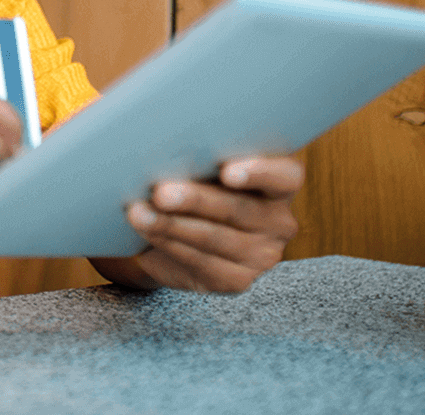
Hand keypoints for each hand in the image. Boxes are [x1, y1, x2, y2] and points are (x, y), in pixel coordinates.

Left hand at [118, 156, 303, 292]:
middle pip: (240, 209)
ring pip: (214, 238)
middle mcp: (279, 221)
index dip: (260, 172)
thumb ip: (199, 155)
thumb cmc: (199, 180)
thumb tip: (159, 145)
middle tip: (161, 192)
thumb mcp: (205, 164)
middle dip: (196, 200)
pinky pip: (200, 262)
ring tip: (138, 212)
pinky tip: (146, 230)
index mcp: (281, 183)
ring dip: (171, 225)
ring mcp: (261, 255)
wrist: (185, 227)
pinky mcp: (237, 279)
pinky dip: (168, 244)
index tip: (228, 171)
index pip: (285, 176)